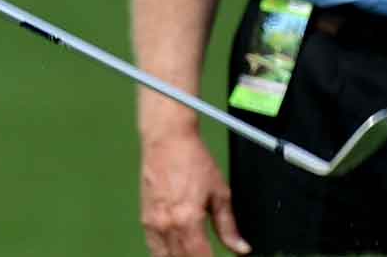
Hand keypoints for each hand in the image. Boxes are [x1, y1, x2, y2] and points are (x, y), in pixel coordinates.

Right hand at [139, 130, 248, 256]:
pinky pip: (154, 250)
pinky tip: (177, 253)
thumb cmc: (192, 160)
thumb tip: (241, 249)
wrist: (167, 139)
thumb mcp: (220, 193)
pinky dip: (166, 256)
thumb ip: (228, 226)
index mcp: (188, 220)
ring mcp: (153, 224)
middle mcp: (167, 226)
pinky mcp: (145, 220)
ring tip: (194, 255)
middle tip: (207, 256)